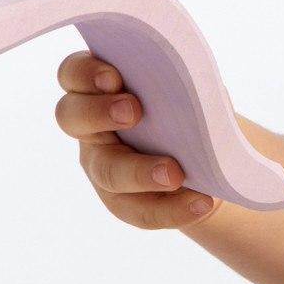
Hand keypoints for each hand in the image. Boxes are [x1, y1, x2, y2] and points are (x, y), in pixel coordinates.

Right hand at [55, 51, 220, 229]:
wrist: (211, 160)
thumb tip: (193, 86)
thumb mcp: (189, 91)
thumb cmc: (191, 109)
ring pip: (107, 171)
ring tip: (175, 174)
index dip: (85, 74)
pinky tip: (202, 202)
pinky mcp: (124, 202)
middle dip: (98, 112)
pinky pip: (142, 210)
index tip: (113, 76)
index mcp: (99, 88)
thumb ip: (180, 84)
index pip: (74, 74)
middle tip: (132, 111)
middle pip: (72, 117)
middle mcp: (91, 127)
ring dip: (140, 172)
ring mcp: (103, 166)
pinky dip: (174, 208)